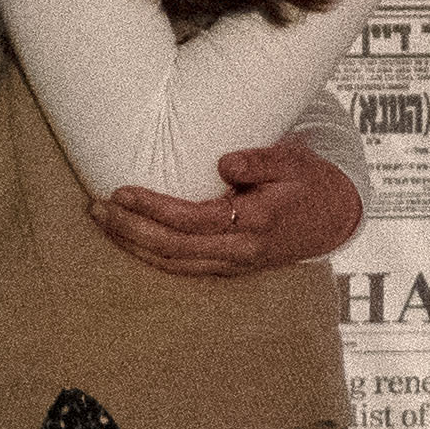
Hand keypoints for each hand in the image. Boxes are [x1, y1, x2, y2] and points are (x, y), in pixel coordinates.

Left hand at [91, 138, 368, 279]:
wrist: (333, 218)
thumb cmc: (307, 181)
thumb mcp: (293, 160)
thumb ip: (260, 159)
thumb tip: (224, 162)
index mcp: (255, 224)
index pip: (192, 221)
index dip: (153, 209)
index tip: (121, 191)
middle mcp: (241, 252)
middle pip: (173, 249)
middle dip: (129, 230)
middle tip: (95, 208)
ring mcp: (234, 265)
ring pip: (173, 265)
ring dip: (133, 246)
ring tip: (101, 222)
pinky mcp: (228, 269)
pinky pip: (182, 268)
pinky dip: (150, 256)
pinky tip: (127, 239)